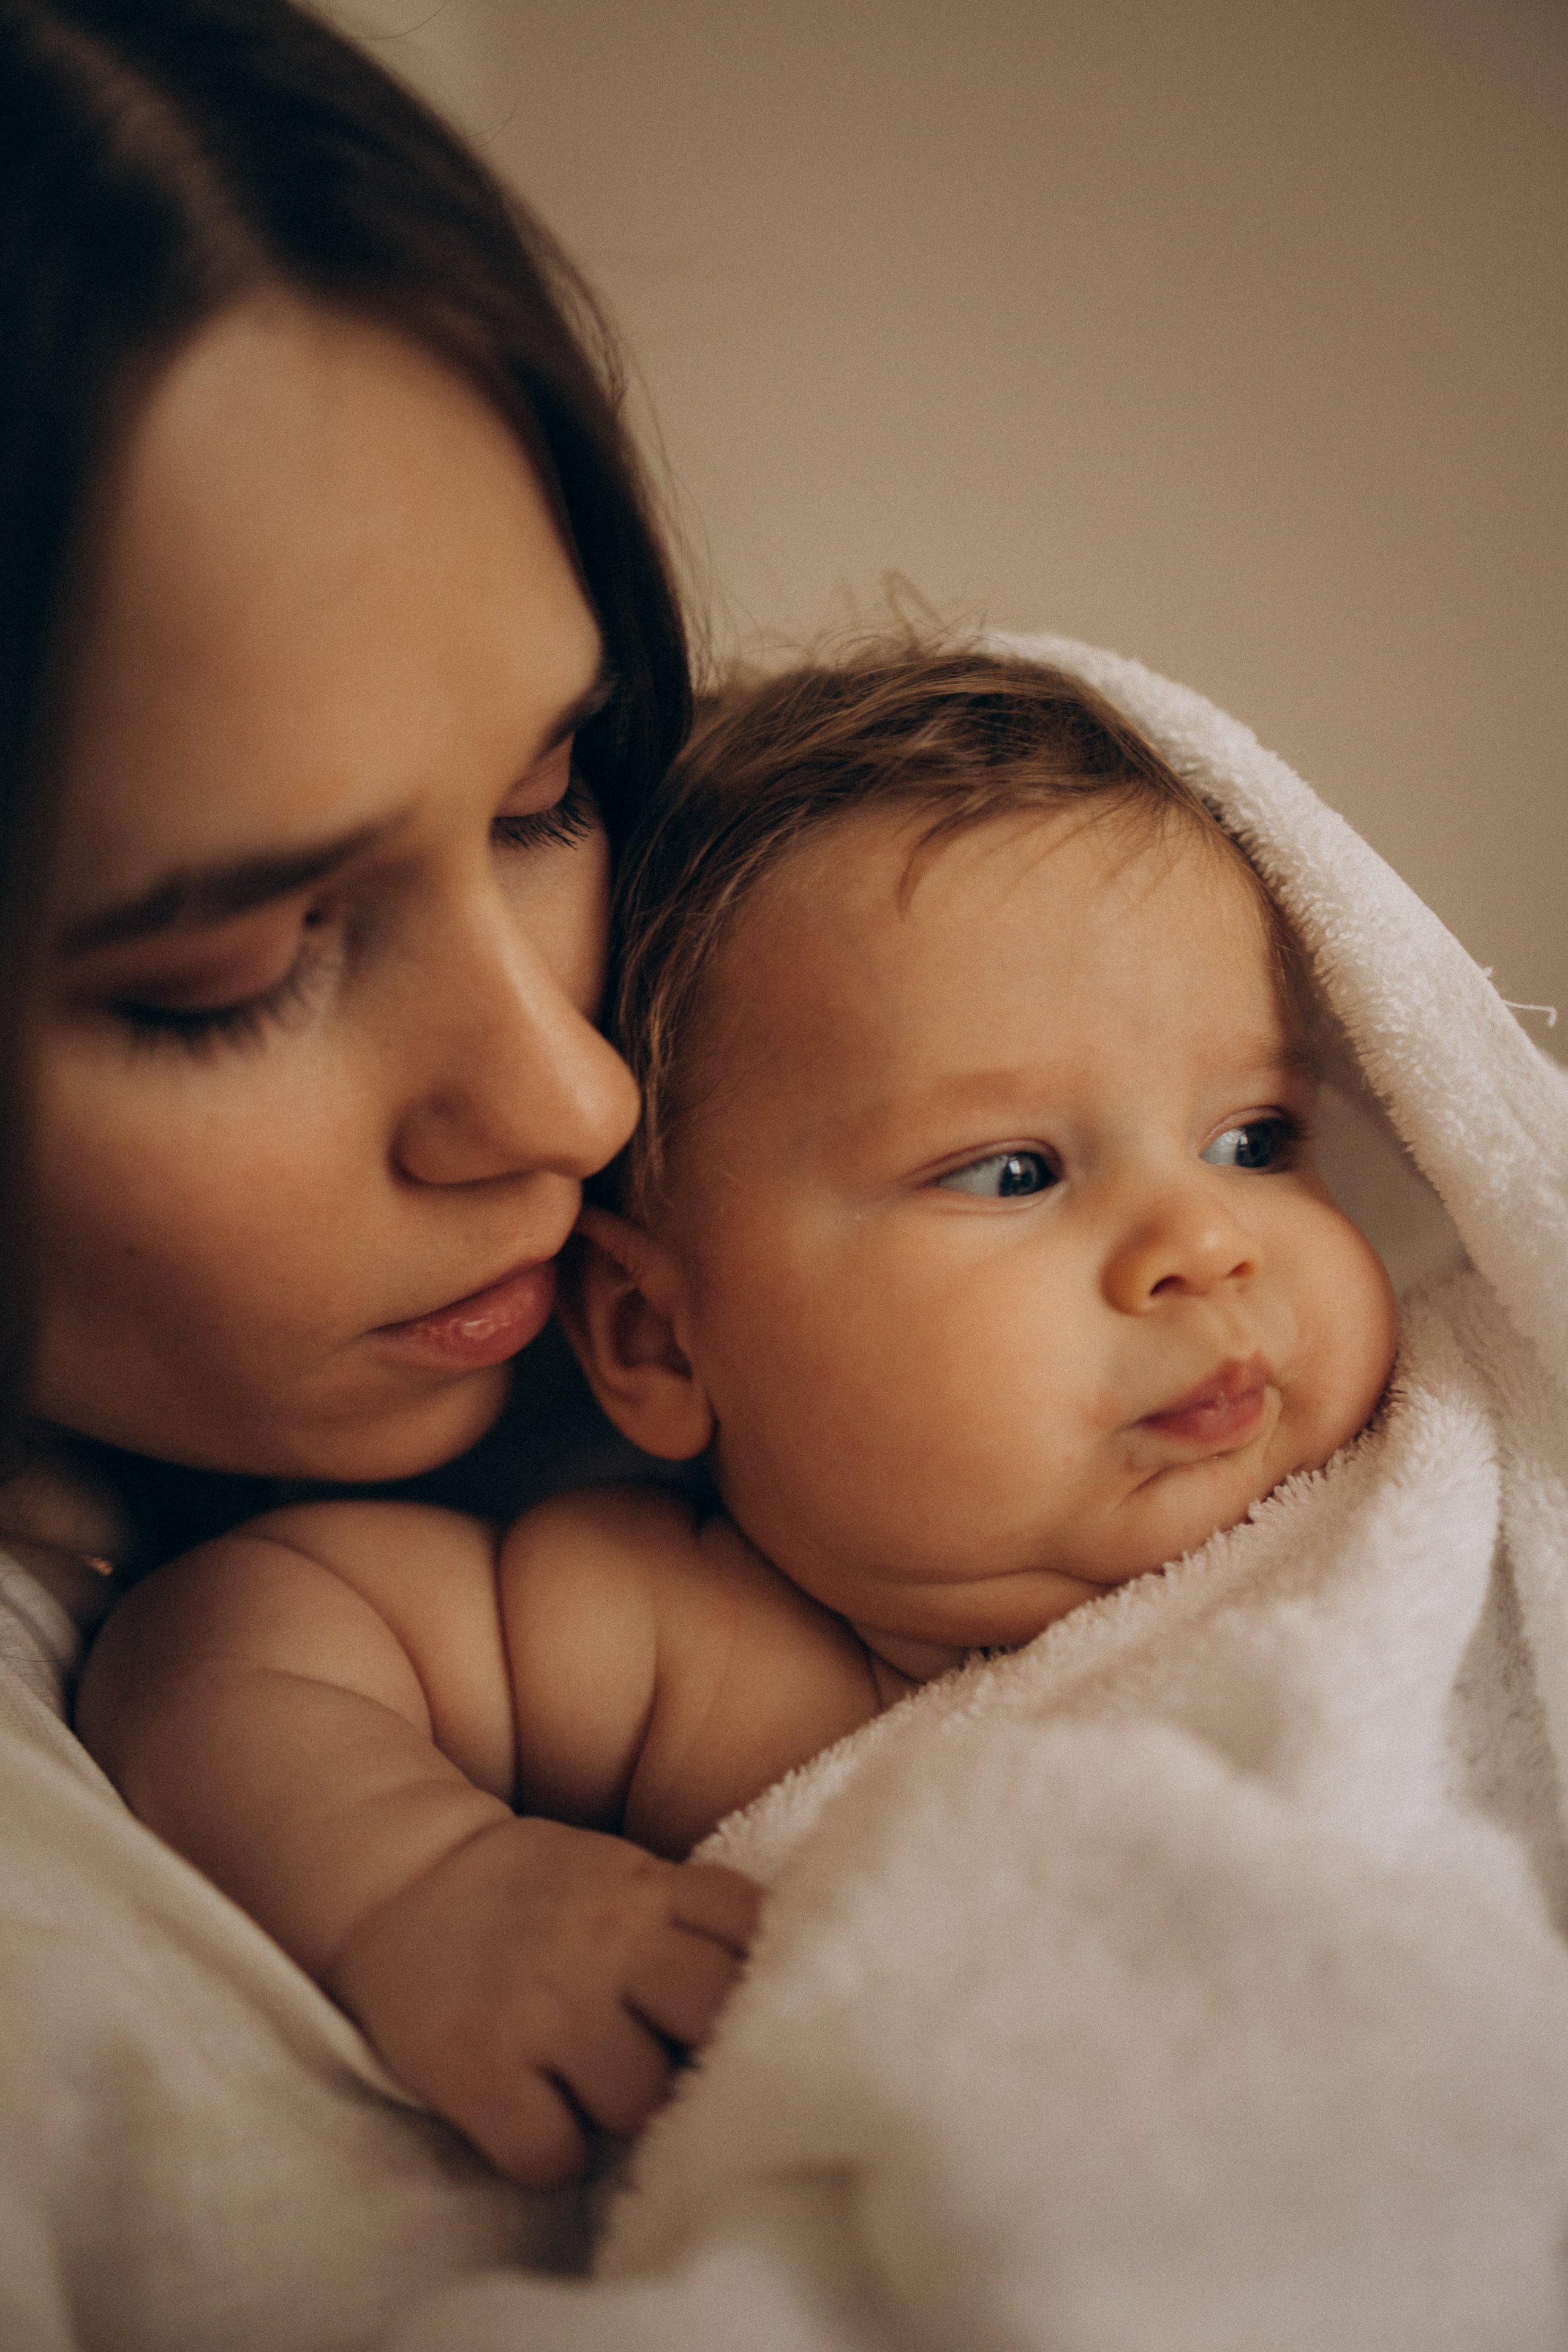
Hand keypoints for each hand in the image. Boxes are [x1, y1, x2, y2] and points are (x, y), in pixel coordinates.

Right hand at [325, 1813, 762, 2185]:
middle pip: (715, 2017)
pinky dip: (550, 2151)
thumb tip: (773, 1990)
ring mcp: (541, 2006)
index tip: (737, 2006)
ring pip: (640, 2101)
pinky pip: (555, 2157)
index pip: (752, 1929)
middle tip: (665, 2057)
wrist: (399, 1880)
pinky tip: (533, 2112)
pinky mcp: (480, 2071)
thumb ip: (688, 1920)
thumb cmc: (531, 1895)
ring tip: (582, 2079)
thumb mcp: (620, 1875)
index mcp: (643, 1888)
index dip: (758, 1976)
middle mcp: (604, 1941)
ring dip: (619, 2107)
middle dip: (702, 2050)